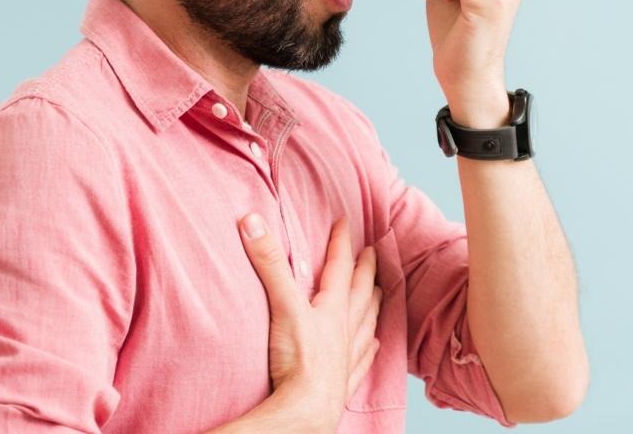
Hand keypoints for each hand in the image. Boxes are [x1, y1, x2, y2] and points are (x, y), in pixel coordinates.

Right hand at [238, 213, 382, 429]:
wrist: (306, 410)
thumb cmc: (298, 360)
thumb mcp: (282, 305)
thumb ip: (269, 264)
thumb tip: (251, 222)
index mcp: (332, 308)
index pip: (340, 267)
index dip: (341, 242)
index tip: (346, 221)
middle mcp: (344, 329)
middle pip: (360, 293)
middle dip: (366, 270)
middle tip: (374, 253)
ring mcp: (345, 355)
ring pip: (365, 323)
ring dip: (373, 305)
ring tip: (381, 293)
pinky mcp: (342, 380)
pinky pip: (361, 360)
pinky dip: (369, 349)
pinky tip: (374, 344)